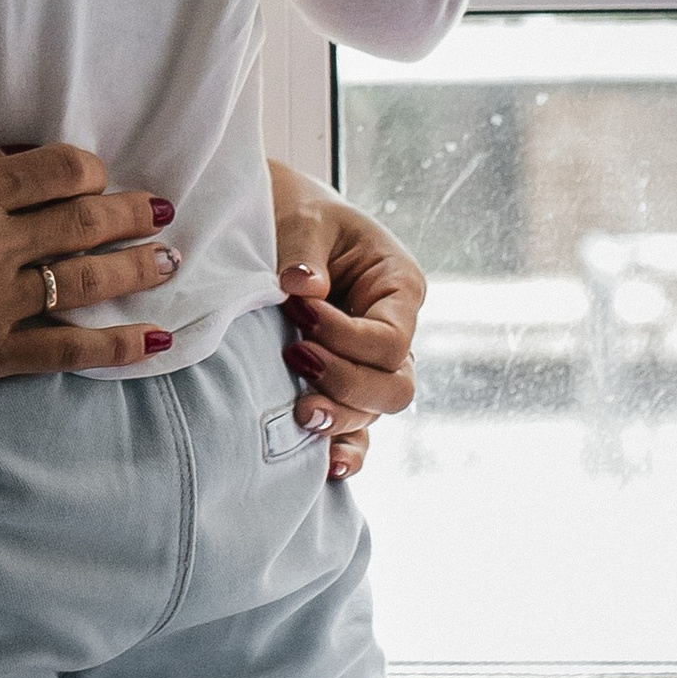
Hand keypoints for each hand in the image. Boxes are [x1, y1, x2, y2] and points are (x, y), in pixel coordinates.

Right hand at [0, 137, 183, 407]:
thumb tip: (15, 155)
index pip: (58, 171)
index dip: (90, 171)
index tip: (98, 178)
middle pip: (84, 224)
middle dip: (133, 213)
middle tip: (164, 210)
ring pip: (86, 281)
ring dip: (138, 269)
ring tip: (171, 259)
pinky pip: (68, 349)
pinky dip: (117, 345)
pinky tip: (155, 339)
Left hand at [269, 159, 421, 479]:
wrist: (278, 218)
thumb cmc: (299, 212)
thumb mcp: (304, 219)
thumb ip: (304, 253)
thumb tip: (302, 287)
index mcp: (398, 288)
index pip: (390, 338)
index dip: (347, 338)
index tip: (299, 314)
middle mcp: (393, 332)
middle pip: (393, 387)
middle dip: (346, 385)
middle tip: (295, 358)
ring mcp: (370, 363)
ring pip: (372, 413)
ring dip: (337, 417)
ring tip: (296, 411)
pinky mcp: (343, 382)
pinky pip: (358, 429)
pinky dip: (345, 448)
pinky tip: (326, 466)